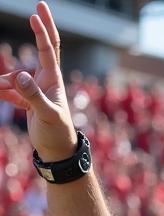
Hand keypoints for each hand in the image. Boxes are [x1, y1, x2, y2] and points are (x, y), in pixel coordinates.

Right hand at [0, 3, 77, 159]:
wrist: (57, 152)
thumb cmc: (58, 134)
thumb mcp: (47, 115)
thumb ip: (33, 96)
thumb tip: (20, 76)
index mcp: (54, 80)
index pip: (49, 50)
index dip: (42, 31)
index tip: (35, 13)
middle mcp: (46, 80)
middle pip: (43, 49)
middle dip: (42, 28)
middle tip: (40, 6)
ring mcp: (37, 89)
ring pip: (15, 76)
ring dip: (4, 82)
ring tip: (0, 93)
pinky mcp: (29, 100)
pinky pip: (10, 90)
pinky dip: (3, 92)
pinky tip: (1, 96)